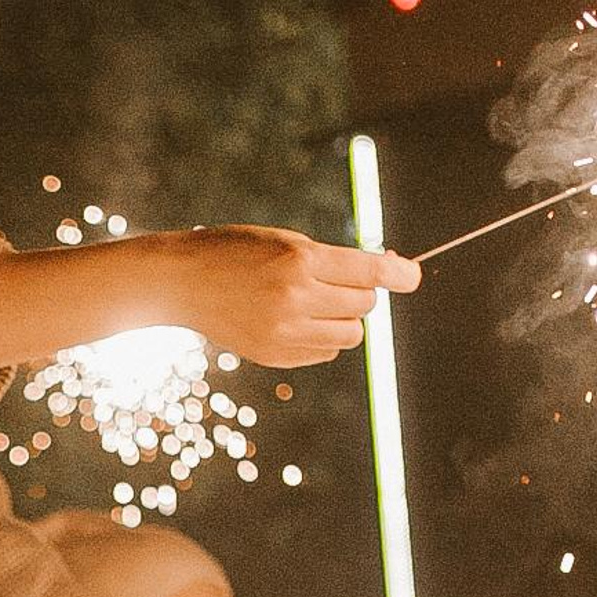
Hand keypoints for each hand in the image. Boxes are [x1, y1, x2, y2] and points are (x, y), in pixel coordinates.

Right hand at [150, 225, 418, 367]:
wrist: (184, 282)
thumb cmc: (238, 251)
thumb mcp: (287, 242)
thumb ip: (332, 261)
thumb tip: (384, 277)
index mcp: (300, 261)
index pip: (368, 271)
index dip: (398, 274)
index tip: (413, 277)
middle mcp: (295, 299)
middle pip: (363, 305)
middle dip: (360, 294)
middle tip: (339, 284)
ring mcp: (283, 332)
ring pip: (349, 335)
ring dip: (346, 320)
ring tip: (321, 305)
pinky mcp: (272, 354)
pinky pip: (324, 353)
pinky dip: (323, 339)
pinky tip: (299, 323)